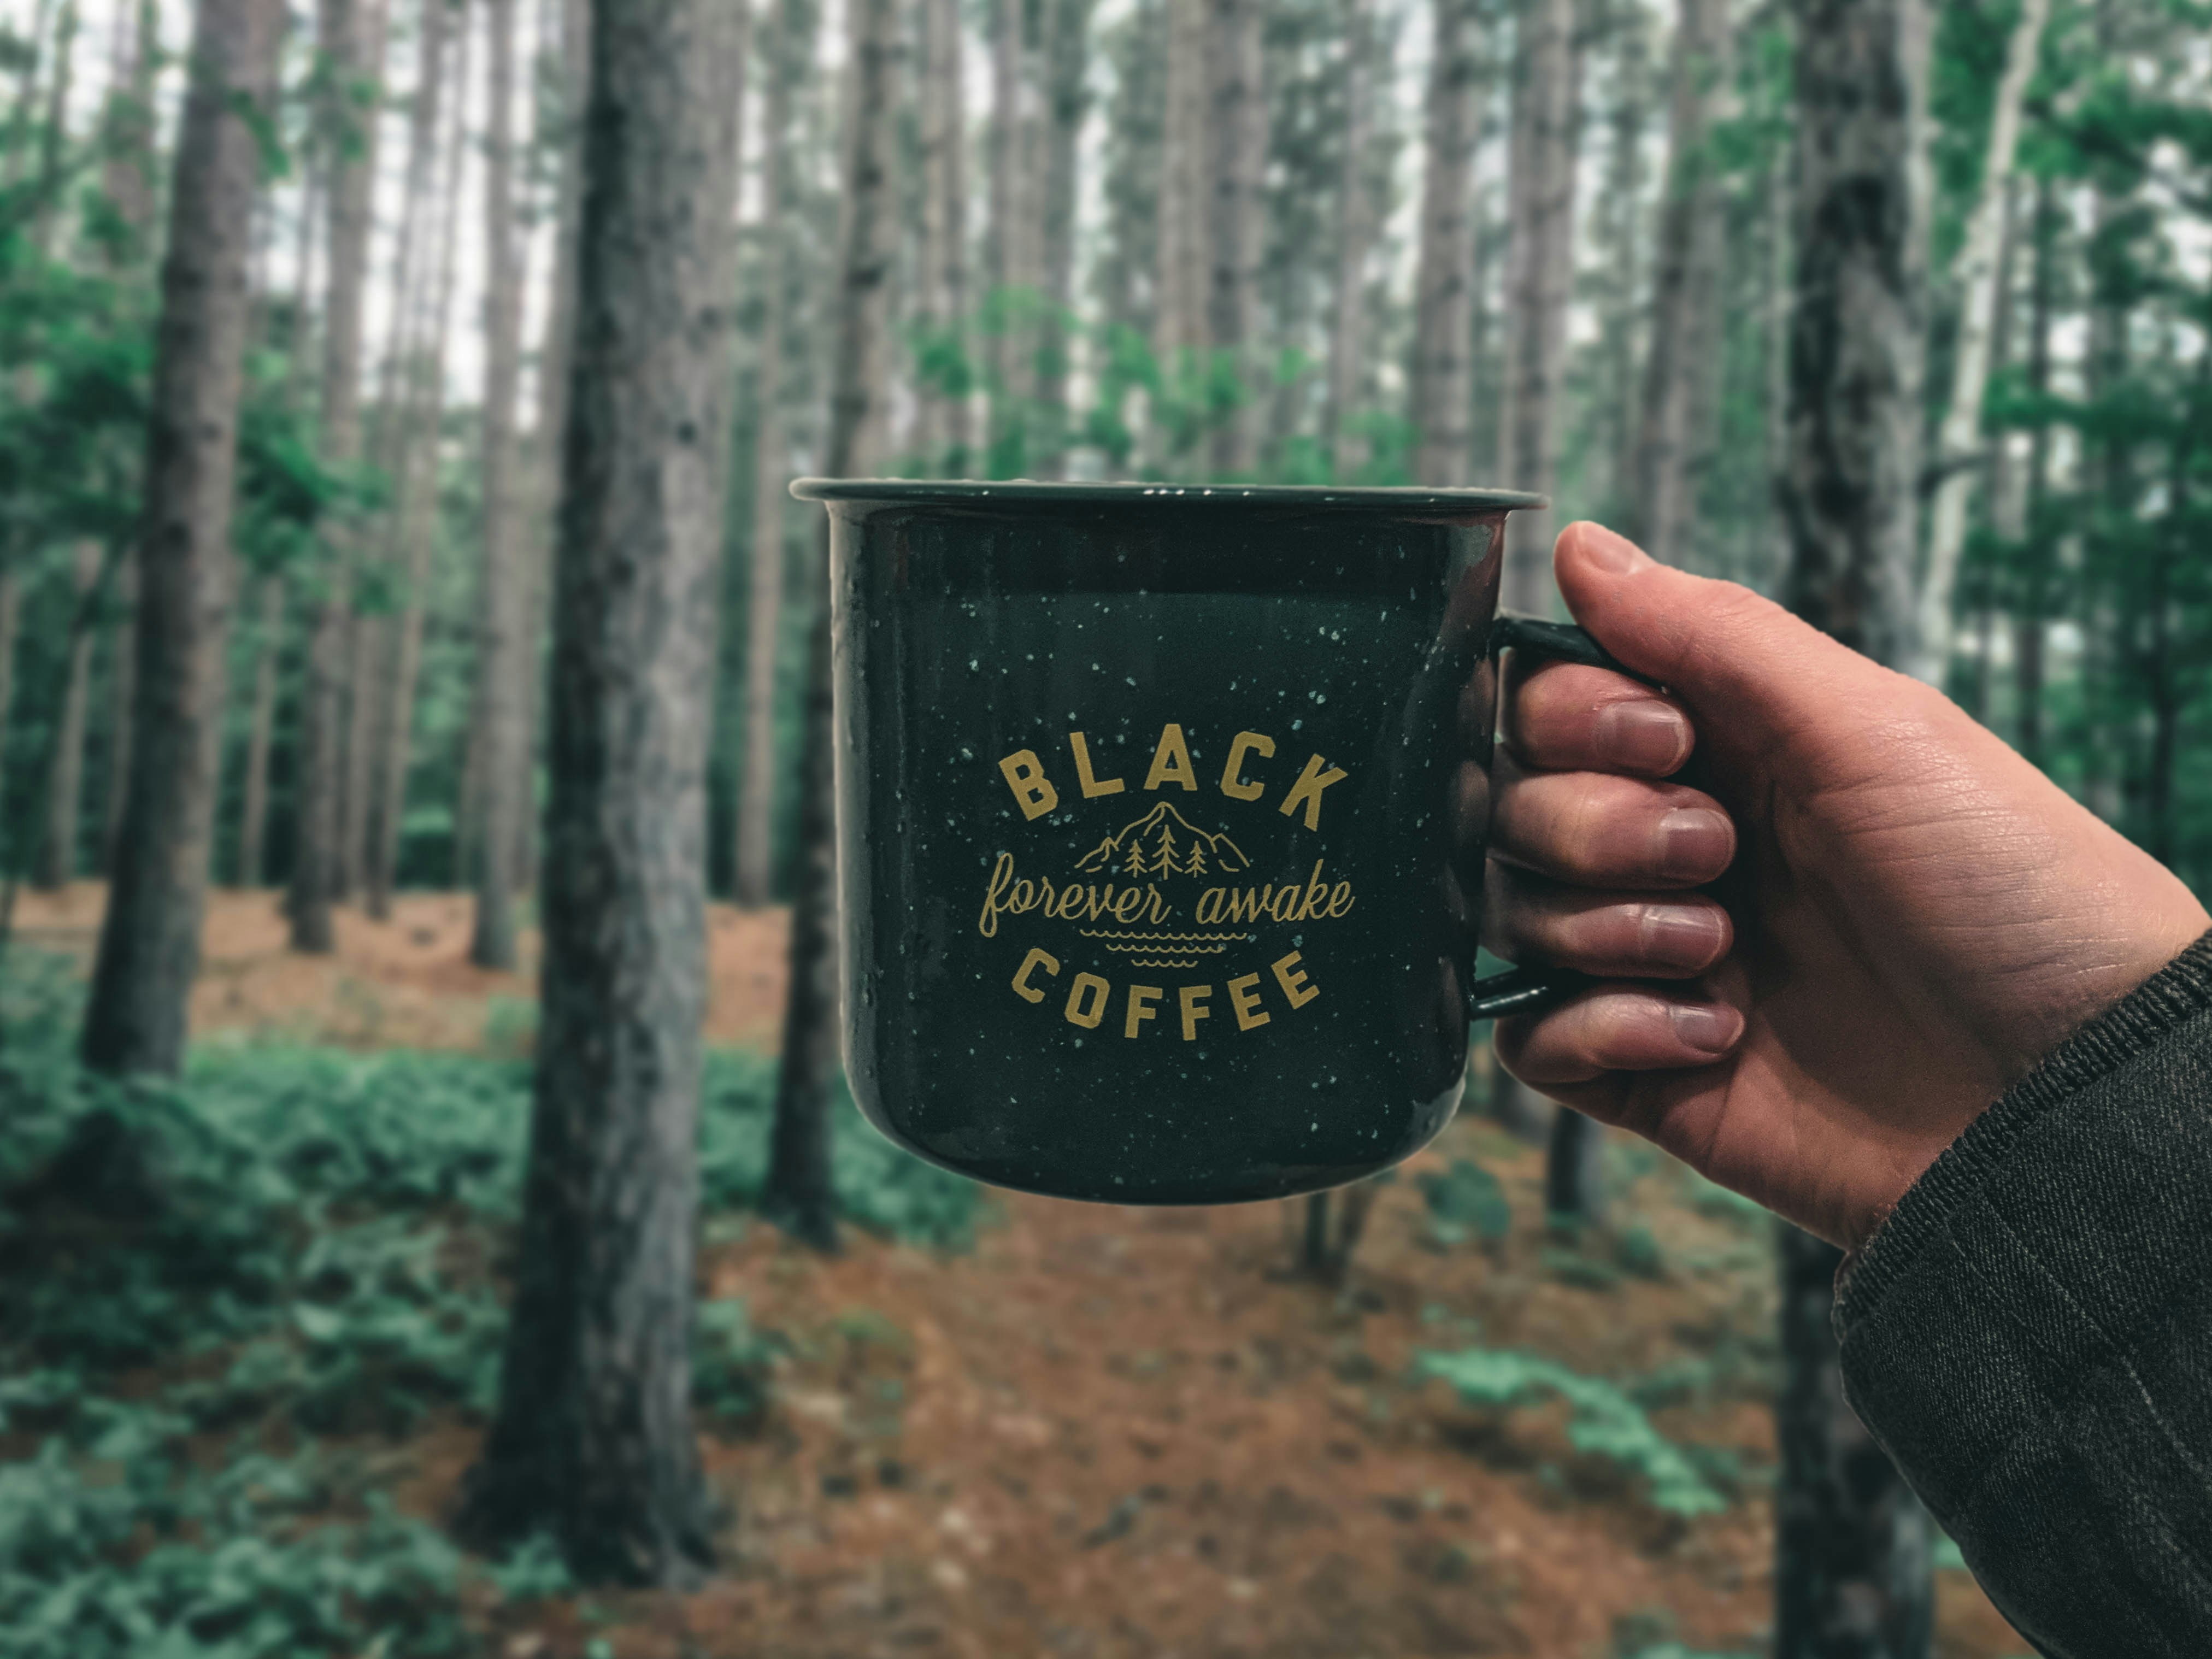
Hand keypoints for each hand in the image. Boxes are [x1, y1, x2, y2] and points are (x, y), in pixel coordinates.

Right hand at [1478, 521, 2209, 1250]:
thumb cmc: (2012, 894)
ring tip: (1722, 958)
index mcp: (1728, 752)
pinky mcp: (1654, 1074)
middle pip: (1515, 807)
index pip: (1553, 706)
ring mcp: (1662, 963)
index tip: (1662, 743)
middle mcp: (1680, 848)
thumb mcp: (1872, 730)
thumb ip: (1710, 633)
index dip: (1573, 719)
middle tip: (1716, 856)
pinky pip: (1536, 1044)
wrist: (2070, 1096)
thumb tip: (1577, 546)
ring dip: (1605, 930)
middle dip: (1595, 828)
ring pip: (1517, 917)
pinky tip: (1708, 1037)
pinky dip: (1597, 1035)